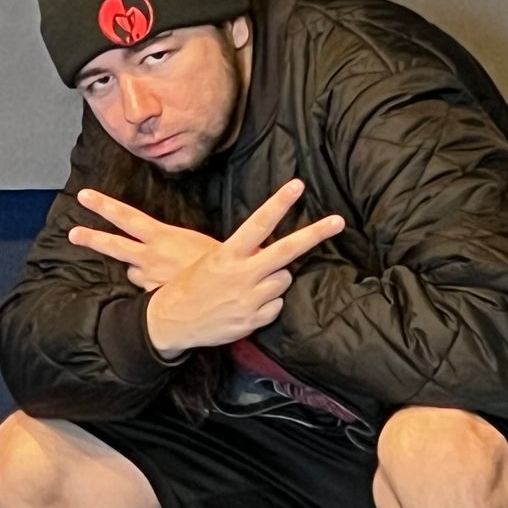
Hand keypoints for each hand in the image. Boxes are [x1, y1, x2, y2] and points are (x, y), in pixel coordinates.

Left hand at [67, 188, 220, 290]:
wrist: (227, 291)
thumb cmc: (219, 262)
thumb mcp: (197, 243)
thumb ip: (177, 243)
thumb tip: (172, 244)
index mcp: (161, 237)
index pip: (126, 216)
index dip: (103, 205)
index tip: (83, 196)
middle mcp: (149, 257)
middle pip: (114, 245)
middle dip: (91, 238)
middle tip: (72, 233)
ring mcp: (148, 279)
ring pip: (132, 272)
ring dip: (138, 271)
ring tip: (157, 272)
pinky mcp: (153, 298)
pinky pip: (146, 293)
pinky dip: (151, 291)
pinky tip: (165, 292)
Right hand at [144, 178, 344, 357]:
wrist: (169, 322)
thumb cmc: (190, 286)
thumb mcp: (210, 262)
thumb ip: (242, 256)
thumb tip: (269, 251)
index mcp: (227, 256)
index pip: (258, 224)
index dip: (279, 203)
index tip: (297, 185)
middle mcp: (241, 276)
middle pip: (287, 251)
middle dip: (315, 234)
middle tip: (338, 221)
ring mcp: (249, 300)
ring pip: (283, 280)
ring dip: (274, 280)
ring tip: (250, 286)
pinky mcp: (252, 322)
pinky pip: (276, 306)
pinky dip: (267, 304)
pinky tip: (246, 305)